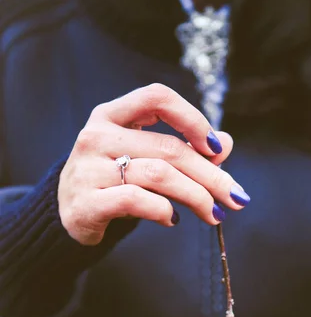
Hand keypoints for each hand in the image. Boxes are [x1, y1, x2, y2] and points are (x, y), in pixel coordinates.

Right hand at [59, 83, 249, 245]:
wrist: (70, 214)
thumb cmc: (114, 181)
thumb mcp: (145, 158)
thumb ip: (184, 148)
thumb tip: (226, 144)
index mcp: (111, 115)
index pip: (157, 98)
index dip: (192, 118)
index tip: (217, 148)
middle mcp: (96, 135)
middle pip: (168, 148)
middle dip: (210, 175)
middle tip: (234, 197)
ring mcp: (88, 168)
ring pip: (158, 175)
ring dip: (195, 196)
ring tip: (213, 213)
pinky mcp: (86, 202)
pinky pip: (136, 200)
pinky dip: (163, 210)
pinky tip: (171, 219)